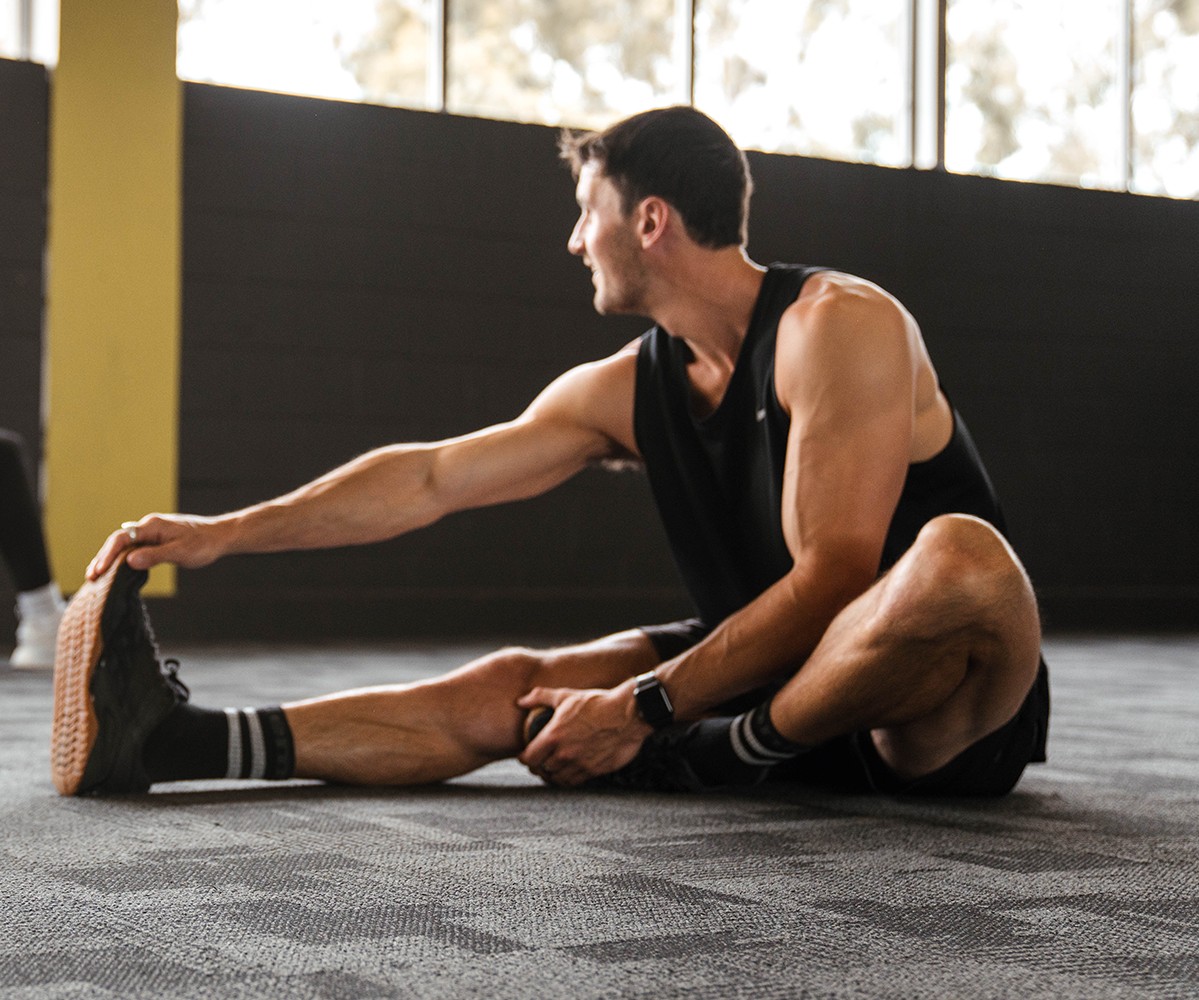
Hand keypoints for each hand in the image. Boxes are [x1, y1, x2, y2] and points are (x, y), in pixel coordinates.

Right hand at [86, 513, 227, 579]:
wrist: (220, 537)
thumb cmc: (203, 544)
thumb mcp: (180, 552)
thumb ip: (155, 556)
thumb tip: (130, 561)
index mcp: (152, 526)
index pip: (122, 538)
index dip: (108, 555)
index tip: (98, 571)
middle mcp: (148, 527)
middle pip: (118, 541)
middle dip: (103, 558)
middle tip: (90, 577)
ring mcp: (151, 532)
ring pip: (124, 545)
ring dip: (110, 559)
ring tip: (96, 577)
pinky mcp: (155, 540)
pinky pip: (133, 548)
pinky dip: (122, 559)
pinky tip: (116, 570)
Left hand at [516, 681, 650, 785]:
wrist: (628, 714)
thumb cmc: (597, 702)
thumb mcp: (566, 695)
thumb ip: (540, 697)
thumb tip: (521, 701)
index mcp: (553, 736)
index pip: (528, 758)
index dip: (524, 758)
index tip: (525, 755)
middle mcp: (564, 754)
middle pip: (541, 770)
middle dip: (538, 766)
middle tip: (538, 761)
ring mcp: (580, 764)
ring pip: (557, 778)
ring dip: (552, 774)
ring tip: (552, 768)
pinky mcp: (594, 771)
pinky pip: (575, 781)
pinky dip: (569, 778)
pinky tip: (570, 770)